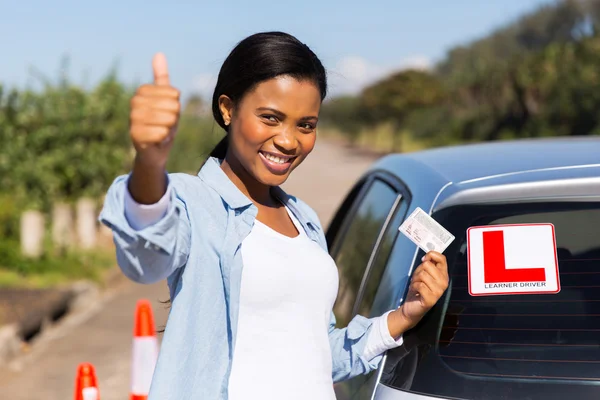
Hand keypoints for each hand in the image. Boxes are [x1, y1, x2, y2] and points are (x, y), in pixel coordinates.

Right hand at [130, 53, 180, 167]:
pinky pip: (162, 133)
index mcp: (141, 92)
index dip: (176, 105)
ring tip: (161, 132)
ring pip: (168, 119)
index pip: (174, 93)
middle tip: (165, 124)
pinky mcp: (135, 136)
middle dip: (174, 118)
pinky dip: (164, 139)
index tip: (166, 112)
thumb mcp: (166, 99)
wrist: (154, 150)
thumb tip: (159, 54)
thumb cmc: (162, 122)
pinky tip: (158, 141)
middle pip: (173, 106)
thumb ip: (161, 78)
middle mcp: (134, 104)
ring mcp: (133, 120)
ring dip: (170, 129)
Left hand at [393, 251, 448, 333]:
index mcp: (443, 275)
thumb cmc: (418, 289)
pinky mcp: (431, 299)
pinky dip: (413, 286)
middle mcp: (444, 283)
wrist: (411, 307)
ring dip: (415, 279)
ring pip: (422, 274)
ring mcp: (439, 292)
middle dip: (418, 270)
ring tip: (416, 285)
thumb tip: (427, 257)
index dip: (431, 255)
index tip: (424, 260)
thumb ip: (427, 264)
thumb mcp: (423, 273)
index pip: (442, 258)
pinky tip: (415, 291)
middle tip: (417, 278)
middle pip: (428, 265)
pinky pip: (419, 285)